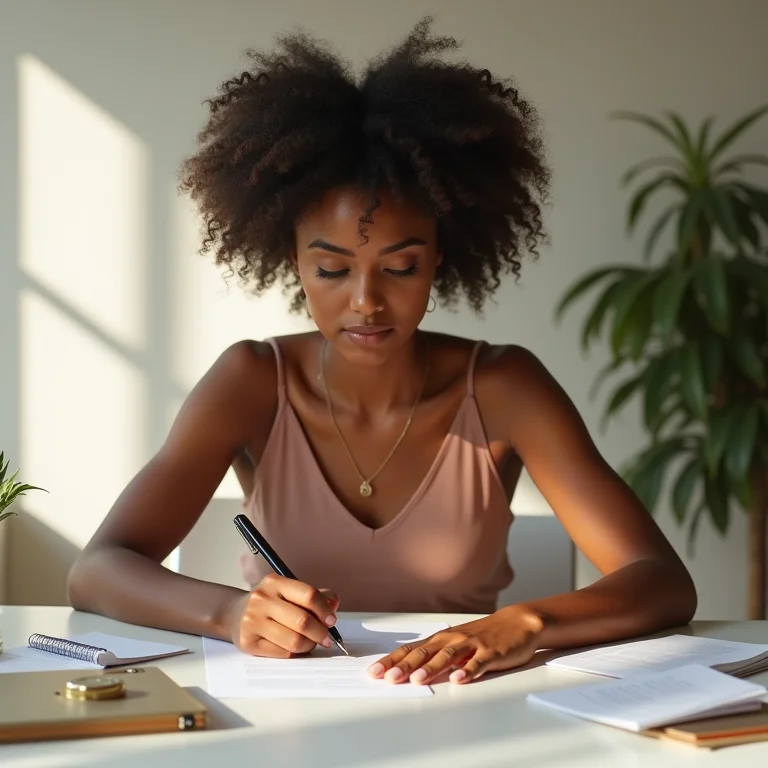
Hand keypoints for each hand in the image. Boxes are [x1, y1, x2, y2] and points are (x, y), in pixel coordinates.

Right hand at [226, 574, 339, 657]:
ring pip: (294, 640)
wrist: (234, 614)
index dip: (325, 610)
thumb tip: (334, 603)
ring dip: (309, 645)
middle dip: (321, 632)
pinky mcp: (248, 642)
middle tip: (327, 638)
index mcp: (275, 582)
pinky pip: (282, 653)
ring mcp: (252, 621)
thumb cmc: (270, 603)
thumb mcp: (289, 592)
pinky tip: (295, 648)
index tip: (332, 621)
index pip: (308, 595)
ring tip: (311, 643)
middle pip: (303, 621)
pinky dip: (295, 653)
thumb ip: (315, 596)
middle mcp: (261, 599)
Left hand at [367, 605, 543, 684]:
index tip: (374, 672)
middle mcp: (452, 640)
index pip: (411, 650)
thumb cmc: (483, 636)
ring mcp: (472, 645)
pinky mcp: (491, 653)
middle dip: (405, 666)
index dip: (392, 661)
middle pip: (425, 653)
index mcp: (441, 640)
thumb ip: (436, 657)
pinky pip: (478, 663)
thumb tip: (408, 671)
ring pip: (448, 656)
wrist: (517, 622)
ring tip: (418, 679)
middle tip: (389, 678)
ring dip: (432, 668)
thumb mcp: (456, 644)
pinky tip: (459, 679)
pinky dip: (468, 670)